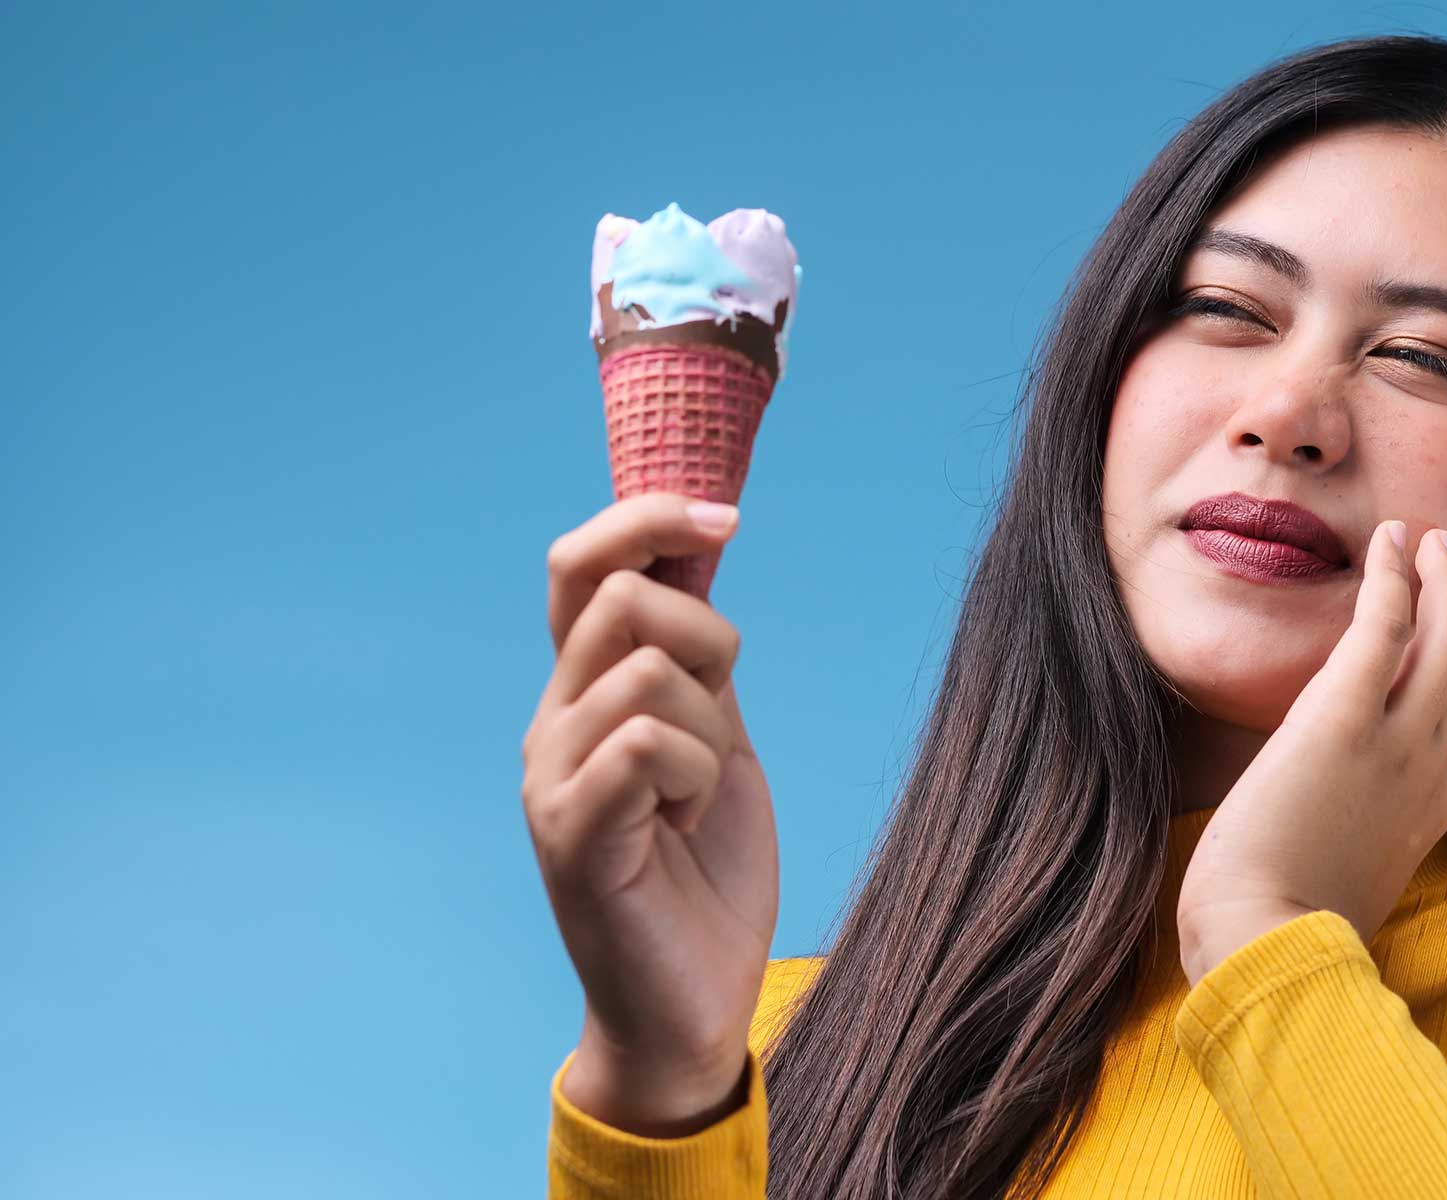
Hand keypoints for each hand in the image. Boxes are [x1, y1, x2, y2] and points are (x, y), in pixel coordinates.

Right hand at [520, 493, 777, 1133]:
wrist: (695, 996)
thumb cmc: (709, 870)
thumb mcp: (718, 738)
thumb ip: (698, 658)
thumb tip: (702, 544)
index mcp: (585, 692)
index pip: (582, 565)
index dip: (647, 519)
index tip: (727, 519)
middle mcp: (553, 720)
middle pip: (623, 596)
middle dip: (711, 643)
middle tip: (720, 728)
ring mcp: (551, 773)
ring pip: (653, 671)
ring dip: (714, 737)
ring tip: (696, 803)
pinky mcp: (568, 829)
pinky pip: (651, 742)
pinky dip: (699, 780)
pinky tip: (684, 828)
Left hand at [1175, 517, 1446, 984]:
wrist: (1260, 946)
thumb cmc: (1278, 942)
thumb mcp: (1338, 903)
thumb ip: (1350, 874)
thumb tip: (1317, 885)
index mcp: (1425, 822)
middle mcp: (1422, 774)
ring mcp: (1390, 745)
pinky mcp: (1339, 721)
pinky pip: (1382, 632)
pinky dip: (1394, 580)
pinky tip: (1396, 538)